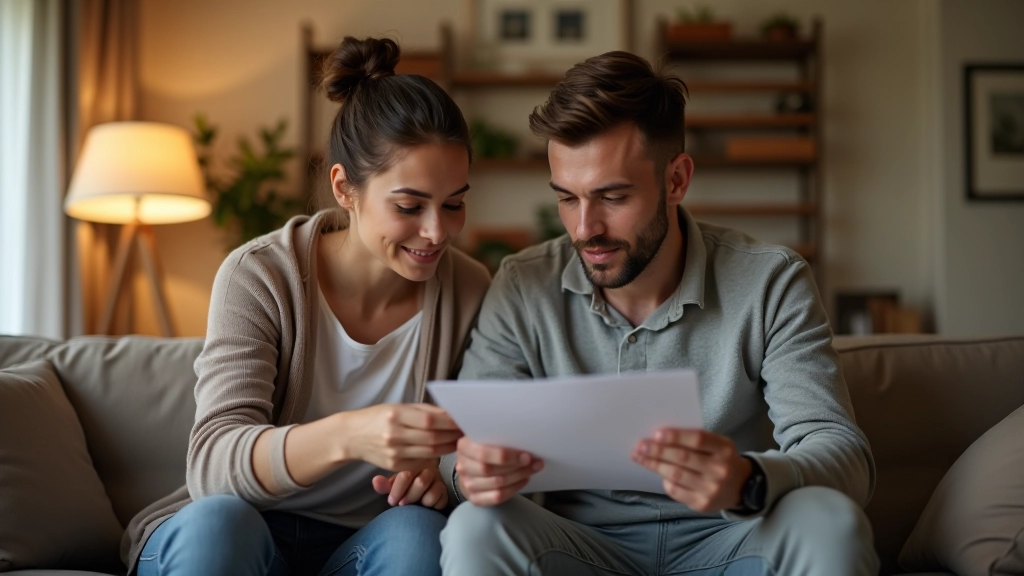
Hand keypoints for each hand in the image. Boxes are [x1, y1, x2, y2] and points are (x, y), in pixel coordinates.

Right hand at [339, 404, 461, 471]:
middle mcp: (394, 434)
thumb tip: (450, 414)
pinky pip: (421, 462)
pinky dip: (436, 456)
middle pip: (433, 437)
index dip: (450, 422)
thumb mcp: (398, 407)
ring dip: (448, 447)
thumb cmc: (378, 417)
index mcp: (396, 414)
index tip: (463, 420)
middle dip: (453, 435)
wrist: (351, 436)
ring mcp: (394, 452)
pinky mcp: (394, 466)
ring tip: (459, 441)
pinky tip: (444, 450)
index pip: (430, 420)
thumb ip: (424, 411)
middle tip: (467, 432)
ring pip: (430, 452)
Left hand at [372, 466, 446, 509]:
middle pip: (421, 483)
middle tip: (402, 503)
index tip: (392, 501)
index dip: (398, 491)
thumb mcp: (392, 485)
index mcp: (413, 464)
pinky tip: (426, 504)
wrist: (421, 490)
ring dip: (421, 501)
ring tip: (416, 504)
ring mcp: (438, 479)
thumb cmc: (405, 487)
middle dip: (410, 497)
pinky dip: (432, 505)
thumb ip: (384, 485)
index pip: (406, 475)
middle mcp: (428, 469)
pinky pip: (440, 500)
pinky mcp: (445, 491)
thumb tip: (375, 481)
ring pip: (432, 492)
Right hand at [455, 436, 542, 505]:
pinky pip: (497, 497)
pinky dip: (513, 489)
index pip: (483, 453)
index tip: (526, 455)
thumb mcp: (488, 438)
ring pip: (496, 484)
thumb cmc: (486, 449)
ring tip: (531, 470)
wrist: (474, 468)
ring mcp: (467, 484)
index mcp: (464, 447)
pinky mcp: (475, 498)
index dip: (507, 456)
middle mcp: (463, 466)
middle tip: (534, 462)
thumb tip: (524, 437)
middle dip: (516, 467)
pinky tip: (523, 480)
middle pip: (490, 470)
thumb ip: (499, 436)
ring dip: (518, 477)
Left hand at [631, 428, 751, 513]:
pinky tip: (659, 474)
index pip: (698, 439)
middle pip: (683, 458)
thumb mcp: (717, 445)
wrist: (741, 487)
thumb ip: (695, 440)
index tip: (656, 434)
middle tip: (640, 446)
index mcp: (724, 448)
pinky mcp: (702, 504)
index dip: (676, 436)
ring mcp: (711, 489)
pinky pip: (676, 491)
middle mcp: (720, 469)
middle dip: (658, 451)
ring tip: (640, 457)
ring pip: (676, 475)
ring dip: (654, 465)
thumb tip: (660, 437)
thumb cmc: (721, 459)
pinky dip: (665, 481)